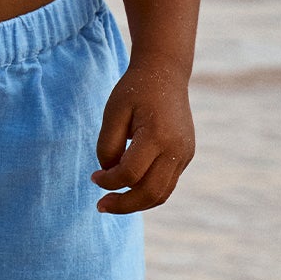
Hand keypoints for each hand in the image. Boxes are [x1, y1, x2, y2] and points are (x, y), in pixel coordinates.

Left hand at [91, 58, 193, 213]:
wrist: (165, 73)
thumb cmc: (134, 91)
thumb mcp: (113, 113)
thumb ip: (107, 146)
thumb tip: (109, 174)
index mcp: (157, 135)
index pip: (130, 174)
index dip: (108, 181)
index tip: (94, 177)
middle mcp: (176, 149)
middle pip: (150, 193)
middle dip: (123, 205)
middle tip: (101, 206)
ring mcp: (185, 154)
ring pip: (161, 194)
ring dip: (136, 203)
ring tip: (113, 202)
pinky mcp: (186, 156)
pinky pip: (167, 184)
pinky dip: (147, 192)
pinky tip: (128, 188)